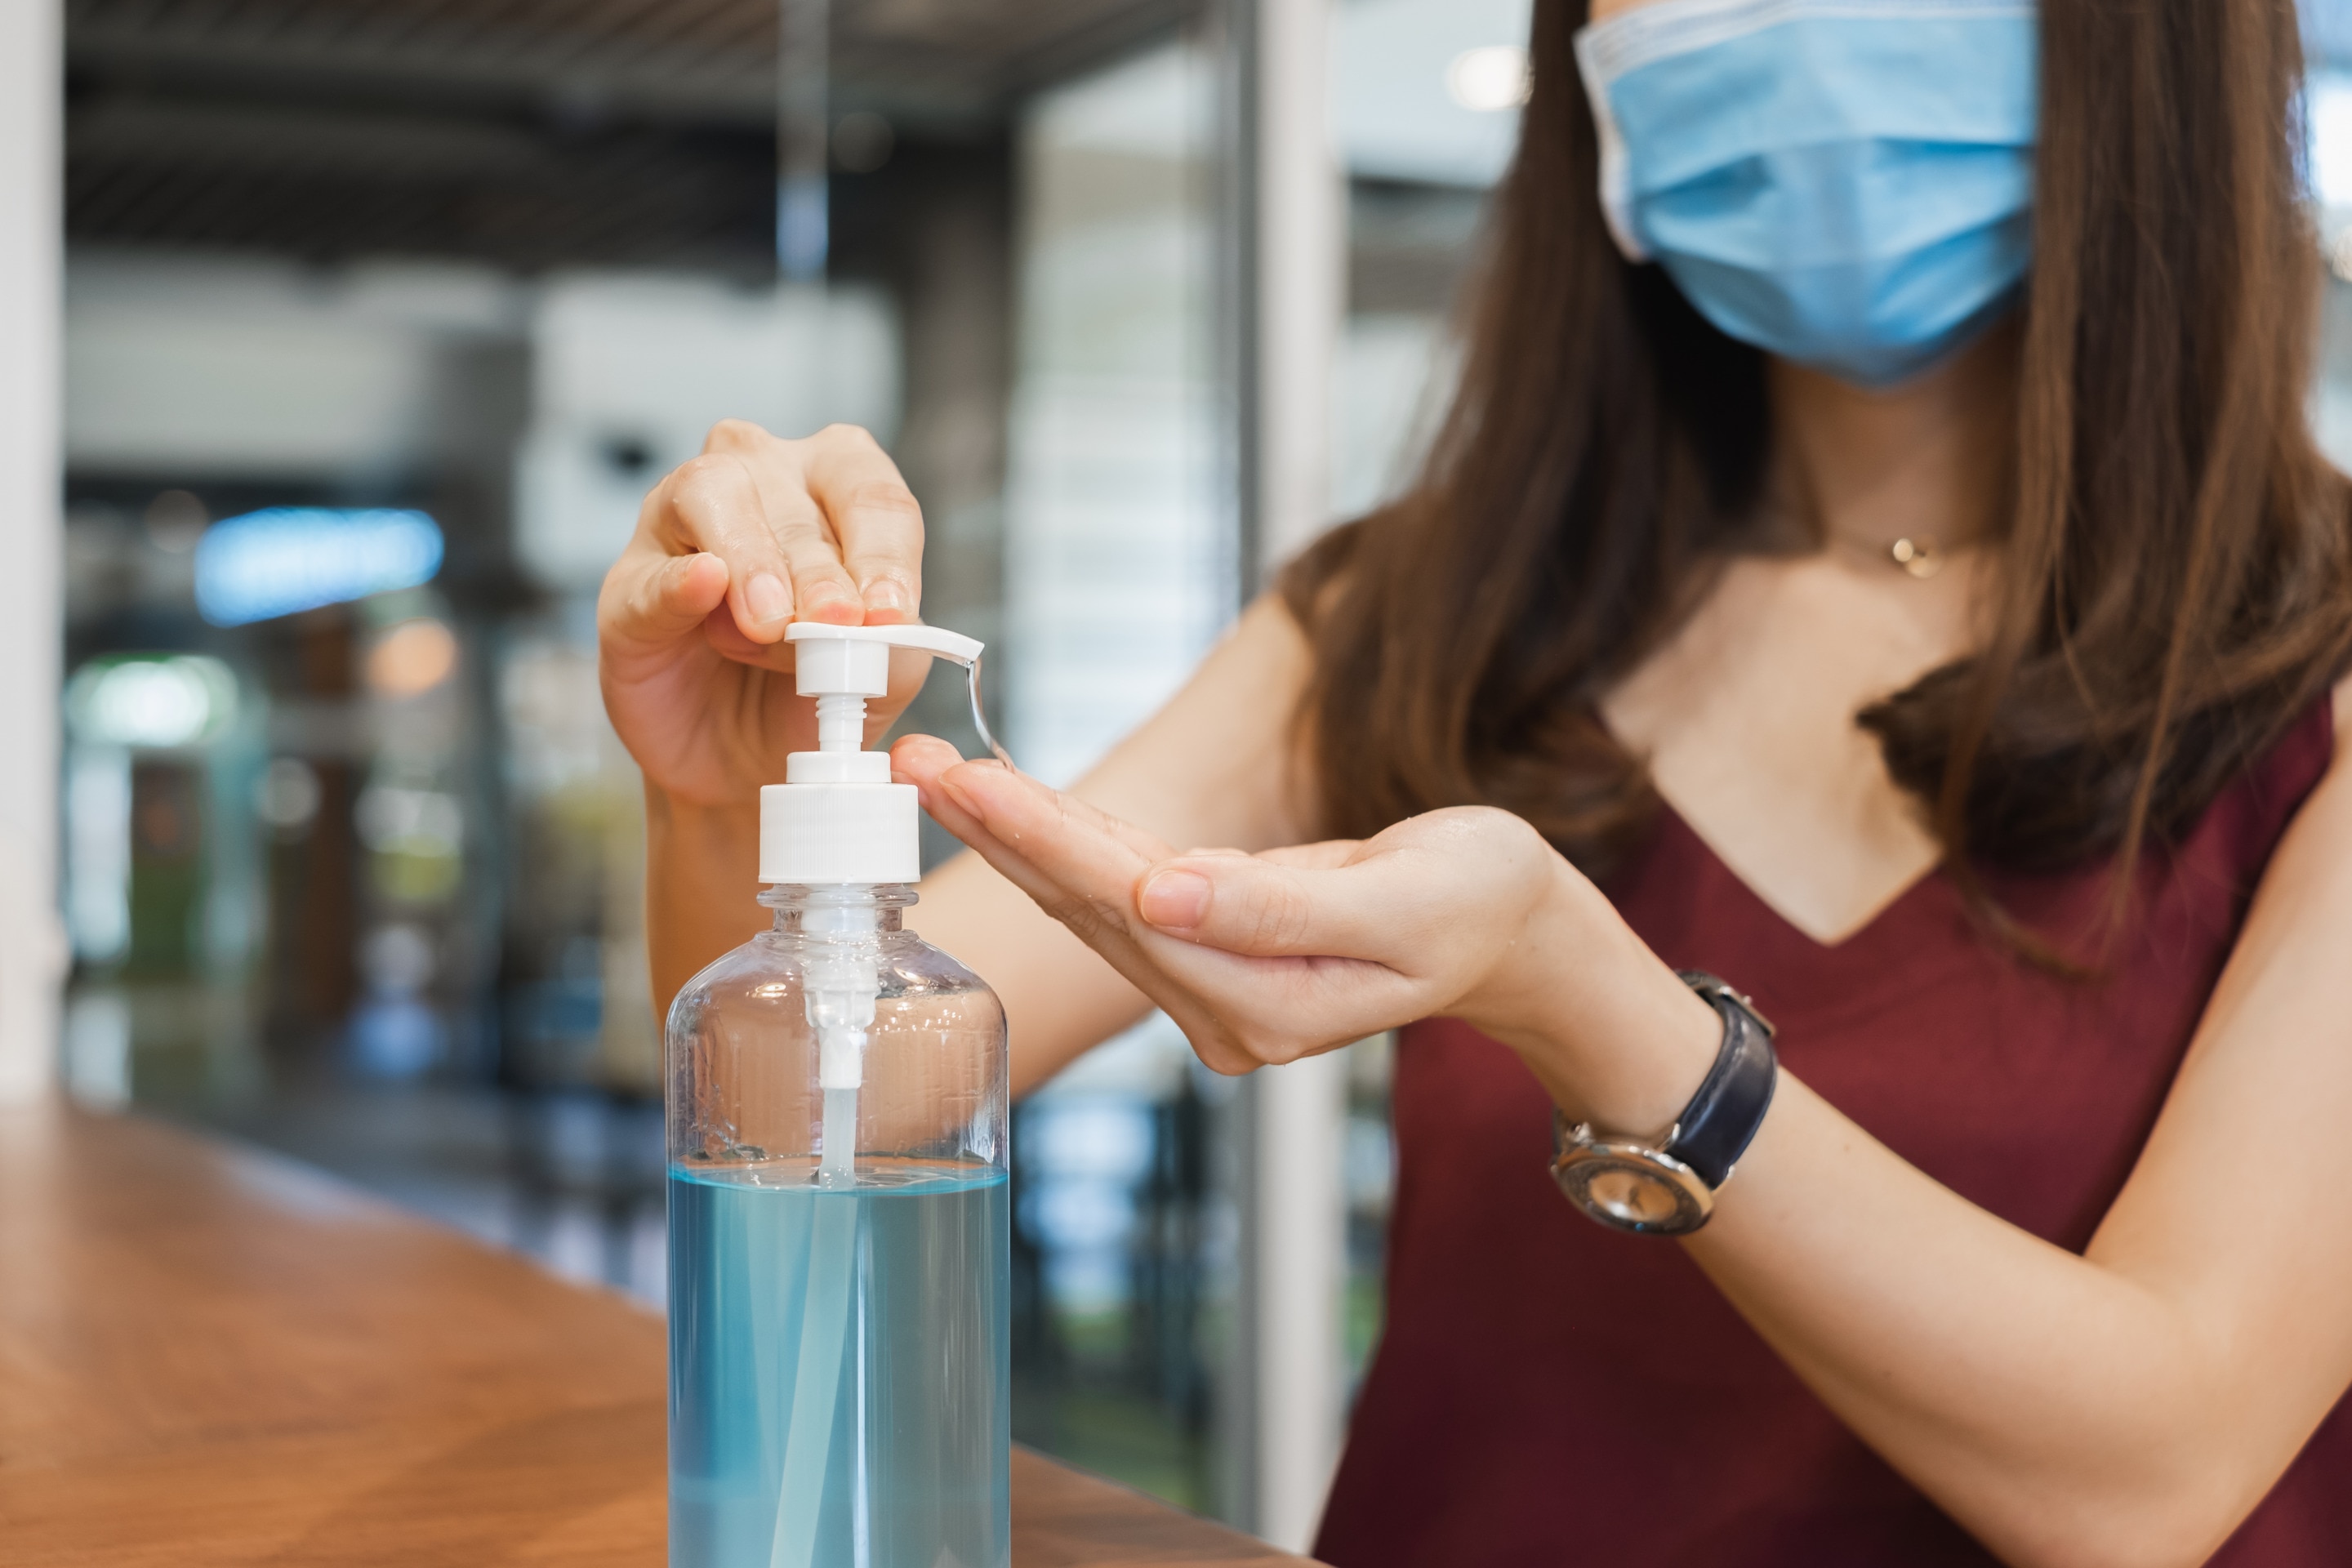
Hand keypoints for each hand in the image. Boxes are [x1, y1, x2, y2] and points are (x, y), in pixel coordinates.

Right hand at [598, 421, 934, 806]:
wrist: (744, 762)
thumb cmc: (816, 690)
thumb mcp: (882, 672)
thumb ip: (893, 642)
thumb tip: (872, 622)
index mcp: (837, 486)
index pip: (870, 494)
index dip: (884, 553)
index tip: (889, 610)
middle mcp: (762, 478)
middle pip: (796, 501)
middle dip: (821, 571)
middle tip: (833, 624)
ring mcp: (683, 517)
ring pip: (719, 495)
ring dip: (755, 561)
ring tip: (770, 624)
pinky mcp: (632, 580)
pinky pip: (655, 570)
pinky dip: (680, 581)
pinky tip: (703, 586)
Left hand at [891, 735, 1578, 1075]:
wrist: (1514, 929)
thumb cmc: (1477, 900)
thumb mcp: (1402, 899)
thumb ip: (1279, 907)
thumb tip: (1162, 893)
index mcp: (1263, 1003)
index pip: (1129, 908)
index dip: (1045, 838)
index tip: (971, 779)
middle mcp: (1223, 1008)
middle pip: (1088, 907)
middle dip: (1001, 831)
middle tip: (914, 762)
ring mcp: (1213, 985)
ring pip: (1092, 899)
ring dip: (1016, 833)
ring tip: (937, 770)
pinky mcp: (1213, 949)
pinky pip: (1125, 890)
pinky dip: (1068, 839)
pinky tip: (1014, 802)